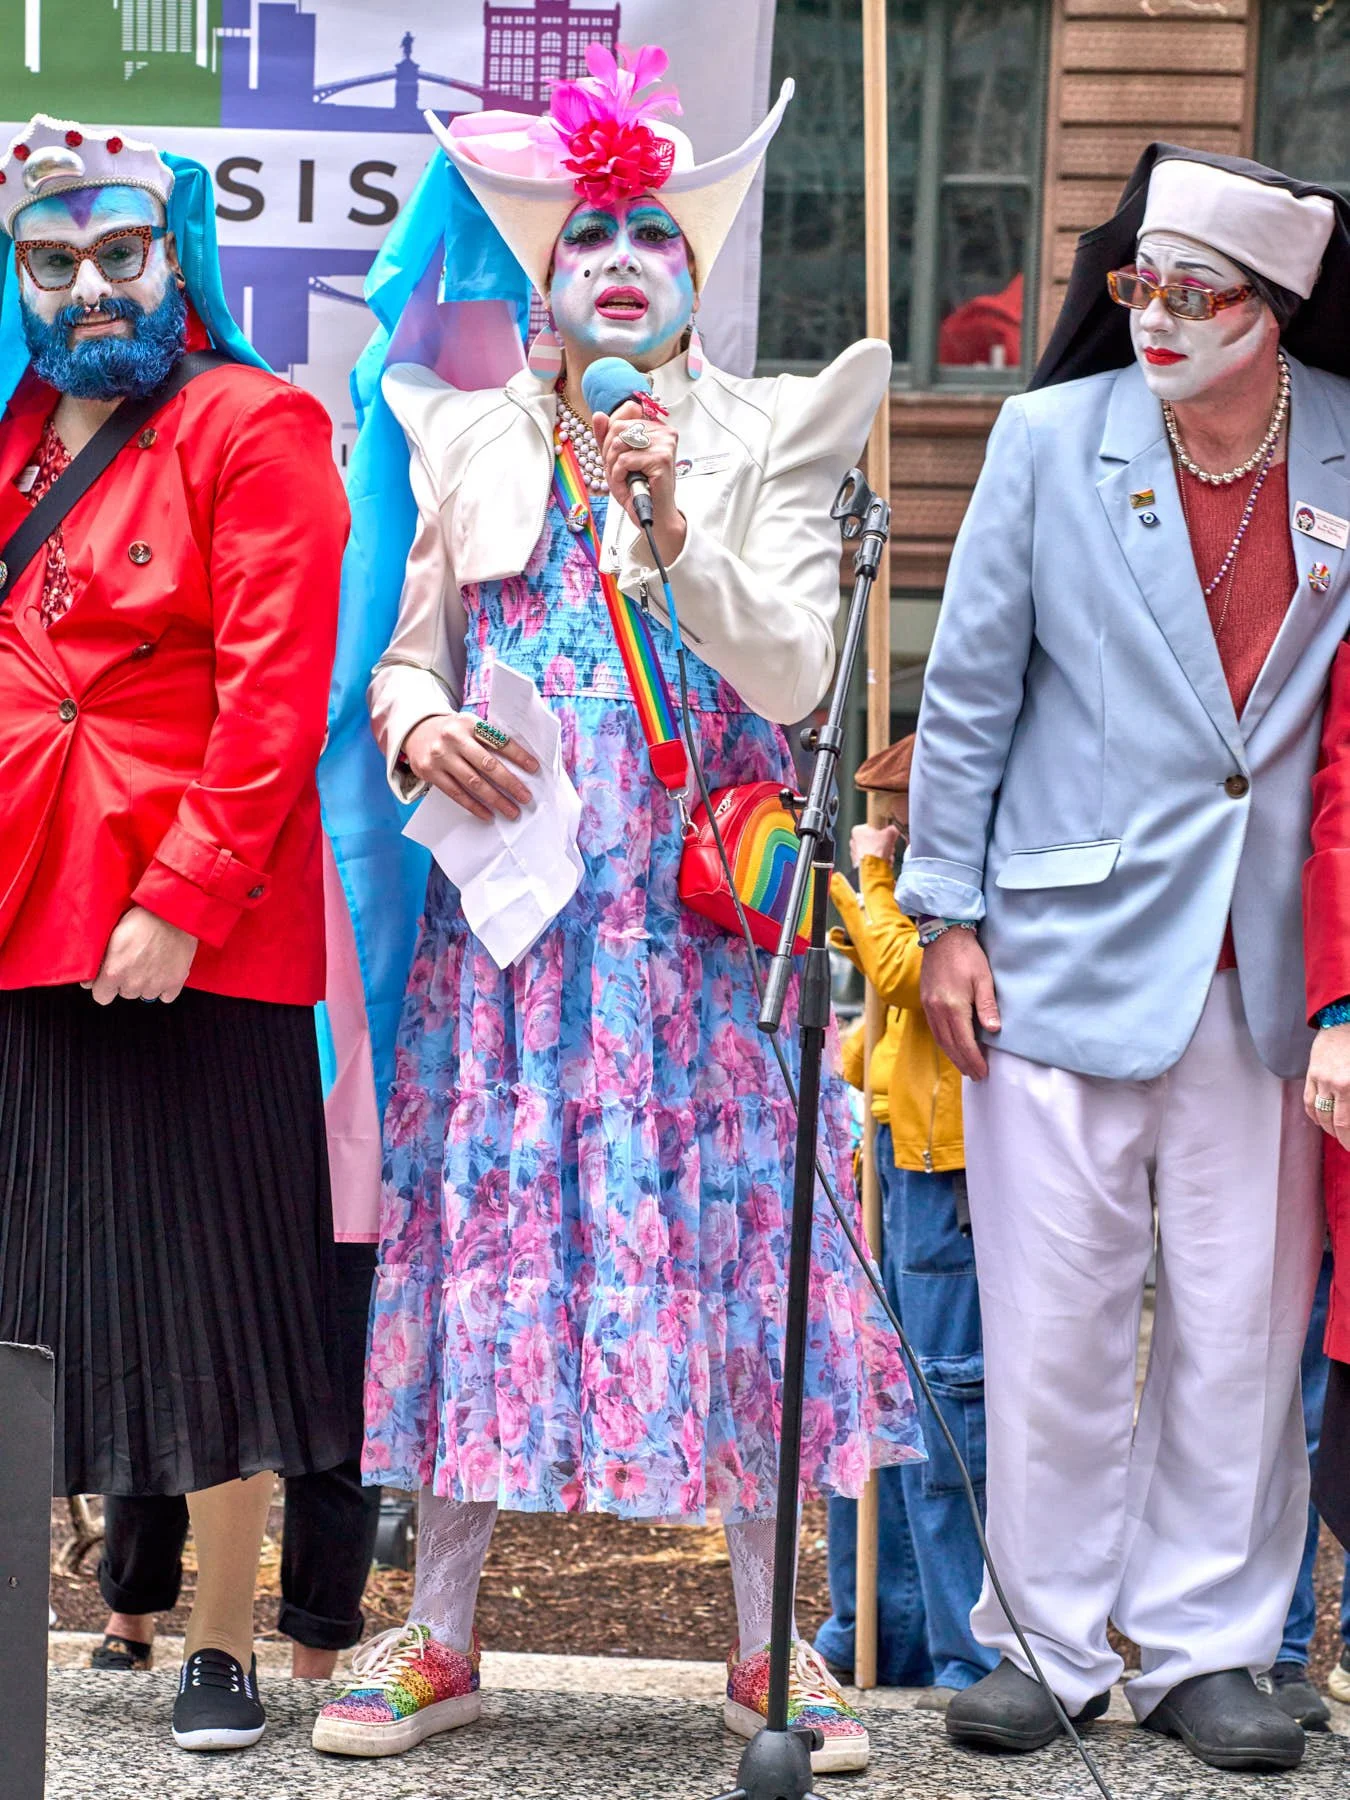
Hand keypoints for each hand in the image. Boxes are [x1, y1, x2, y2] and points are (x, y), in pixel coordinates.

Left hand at [83, 906, 197, 1004]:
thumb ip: (98, 960)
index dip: (104, 987)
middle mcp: (133, 983)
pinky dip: (165, 986)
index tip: (109, 978)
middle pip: (125, 993)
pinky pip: (166, 996)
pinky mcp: (175, 982)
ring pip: (145, 994)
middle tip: (133, 961)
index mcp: (113, 972)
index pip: (102, 996)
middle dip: (127, 981)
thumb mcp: (110, 934)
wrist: (172, 912)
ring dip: (146, 983)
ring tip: (150, 962)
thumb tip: (88, 980)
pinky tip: (164, 970)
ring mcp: (155, 985)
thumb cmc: (141, 917)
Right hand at [403, 712, 539, 821]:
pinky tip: (488, 814)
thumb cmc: (453, 732)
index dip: (518, 755)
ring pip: (473, 782)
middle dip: (509, 783)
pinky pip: (456, 793)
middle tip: (525, 798)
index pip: (499, 741)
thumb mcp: (469, 725)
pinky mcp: (430, 772)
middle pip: (487, 764)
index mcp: (470, 723)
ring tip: (511, 810)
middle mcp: (454, 738)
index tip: (534, 769)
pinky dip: (474, 806)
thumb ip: (488, 739)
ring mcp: (440, 756)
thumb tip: (520, 765)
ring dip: (495, 799)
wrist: (416, 730)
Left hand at [593, 401, 686, 565]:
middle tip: (617, 470)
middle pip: (618, 426)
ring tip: (623, 478)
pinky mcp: (662, 458)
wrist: (652, 515)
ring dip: (613, 465)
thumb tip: (599, 415)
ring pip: (619, 443)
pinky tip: (627, 484)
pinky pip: (625, 460)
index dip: (611, 432)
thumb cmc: (637, 488)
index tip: (615, 453)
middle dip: (609, 451)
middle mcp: (664, 431)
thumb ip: (607, 436)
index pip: (626, 410)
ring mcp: (665, 443)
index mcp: (655, 426)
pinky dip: (619, 475)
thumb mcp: (616, 458)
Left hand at [850, 822, 898, 867]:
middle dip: (884, 845)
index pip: (872, 828)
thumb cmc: (876, 850)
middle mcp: (854, 841)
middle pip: (873, 840)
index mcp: (857, 830)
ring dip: (883, 854)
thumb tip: (894, 830)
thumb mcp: (890, 834)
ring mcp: (855, 853)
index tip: (888, 837)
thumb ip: (893, 829)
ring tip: (887, 857)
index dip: (883, 833)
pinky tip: (884, 863)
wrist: (872, 868)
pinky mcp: (858, 863)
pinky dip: (878, 862)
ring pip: (873, 851)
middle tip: (889, 848)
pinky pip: (871, 860)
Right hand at [919, 928, 1000, 1080]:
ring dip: (953, 1055)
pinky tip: (952, 1046)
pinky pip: (934, 1029)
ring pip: (940, 1039)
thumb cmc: (967, 955)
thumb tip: (993, 1031)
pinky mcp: (926, 1001)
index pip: (964, 1042)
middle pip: (950, 1045)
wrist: (943, 935)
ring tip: (966, 1066)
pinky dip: (944, 1043)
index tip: (983, 1072)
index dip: (974, 1060)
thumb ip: (987, 1006)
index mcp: (953, 1006)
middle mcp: (938, 1010)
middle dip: (964, 1063)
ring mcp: (929, 1006)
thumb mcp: (983, 978)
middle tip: (976, 1076)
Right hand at [1306, 1023, 1349, 1149]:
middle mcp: (1333, 1084)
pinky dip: (1314, 1115)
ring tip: (1338, 1135)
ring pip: (1319, 1113)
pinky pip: (1308, 1100)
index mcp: (1349, 1086)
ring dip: (1328, 1128)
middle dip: (1342, 1137)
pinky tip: (1321, 1121)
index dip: (1348, 1141)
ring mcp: (1319, 1078)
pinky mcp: (1312, 1072)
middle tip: (1348, 1144)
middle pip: (1333, 1122)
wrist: (1346, 1019)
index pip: (1346, 1124)